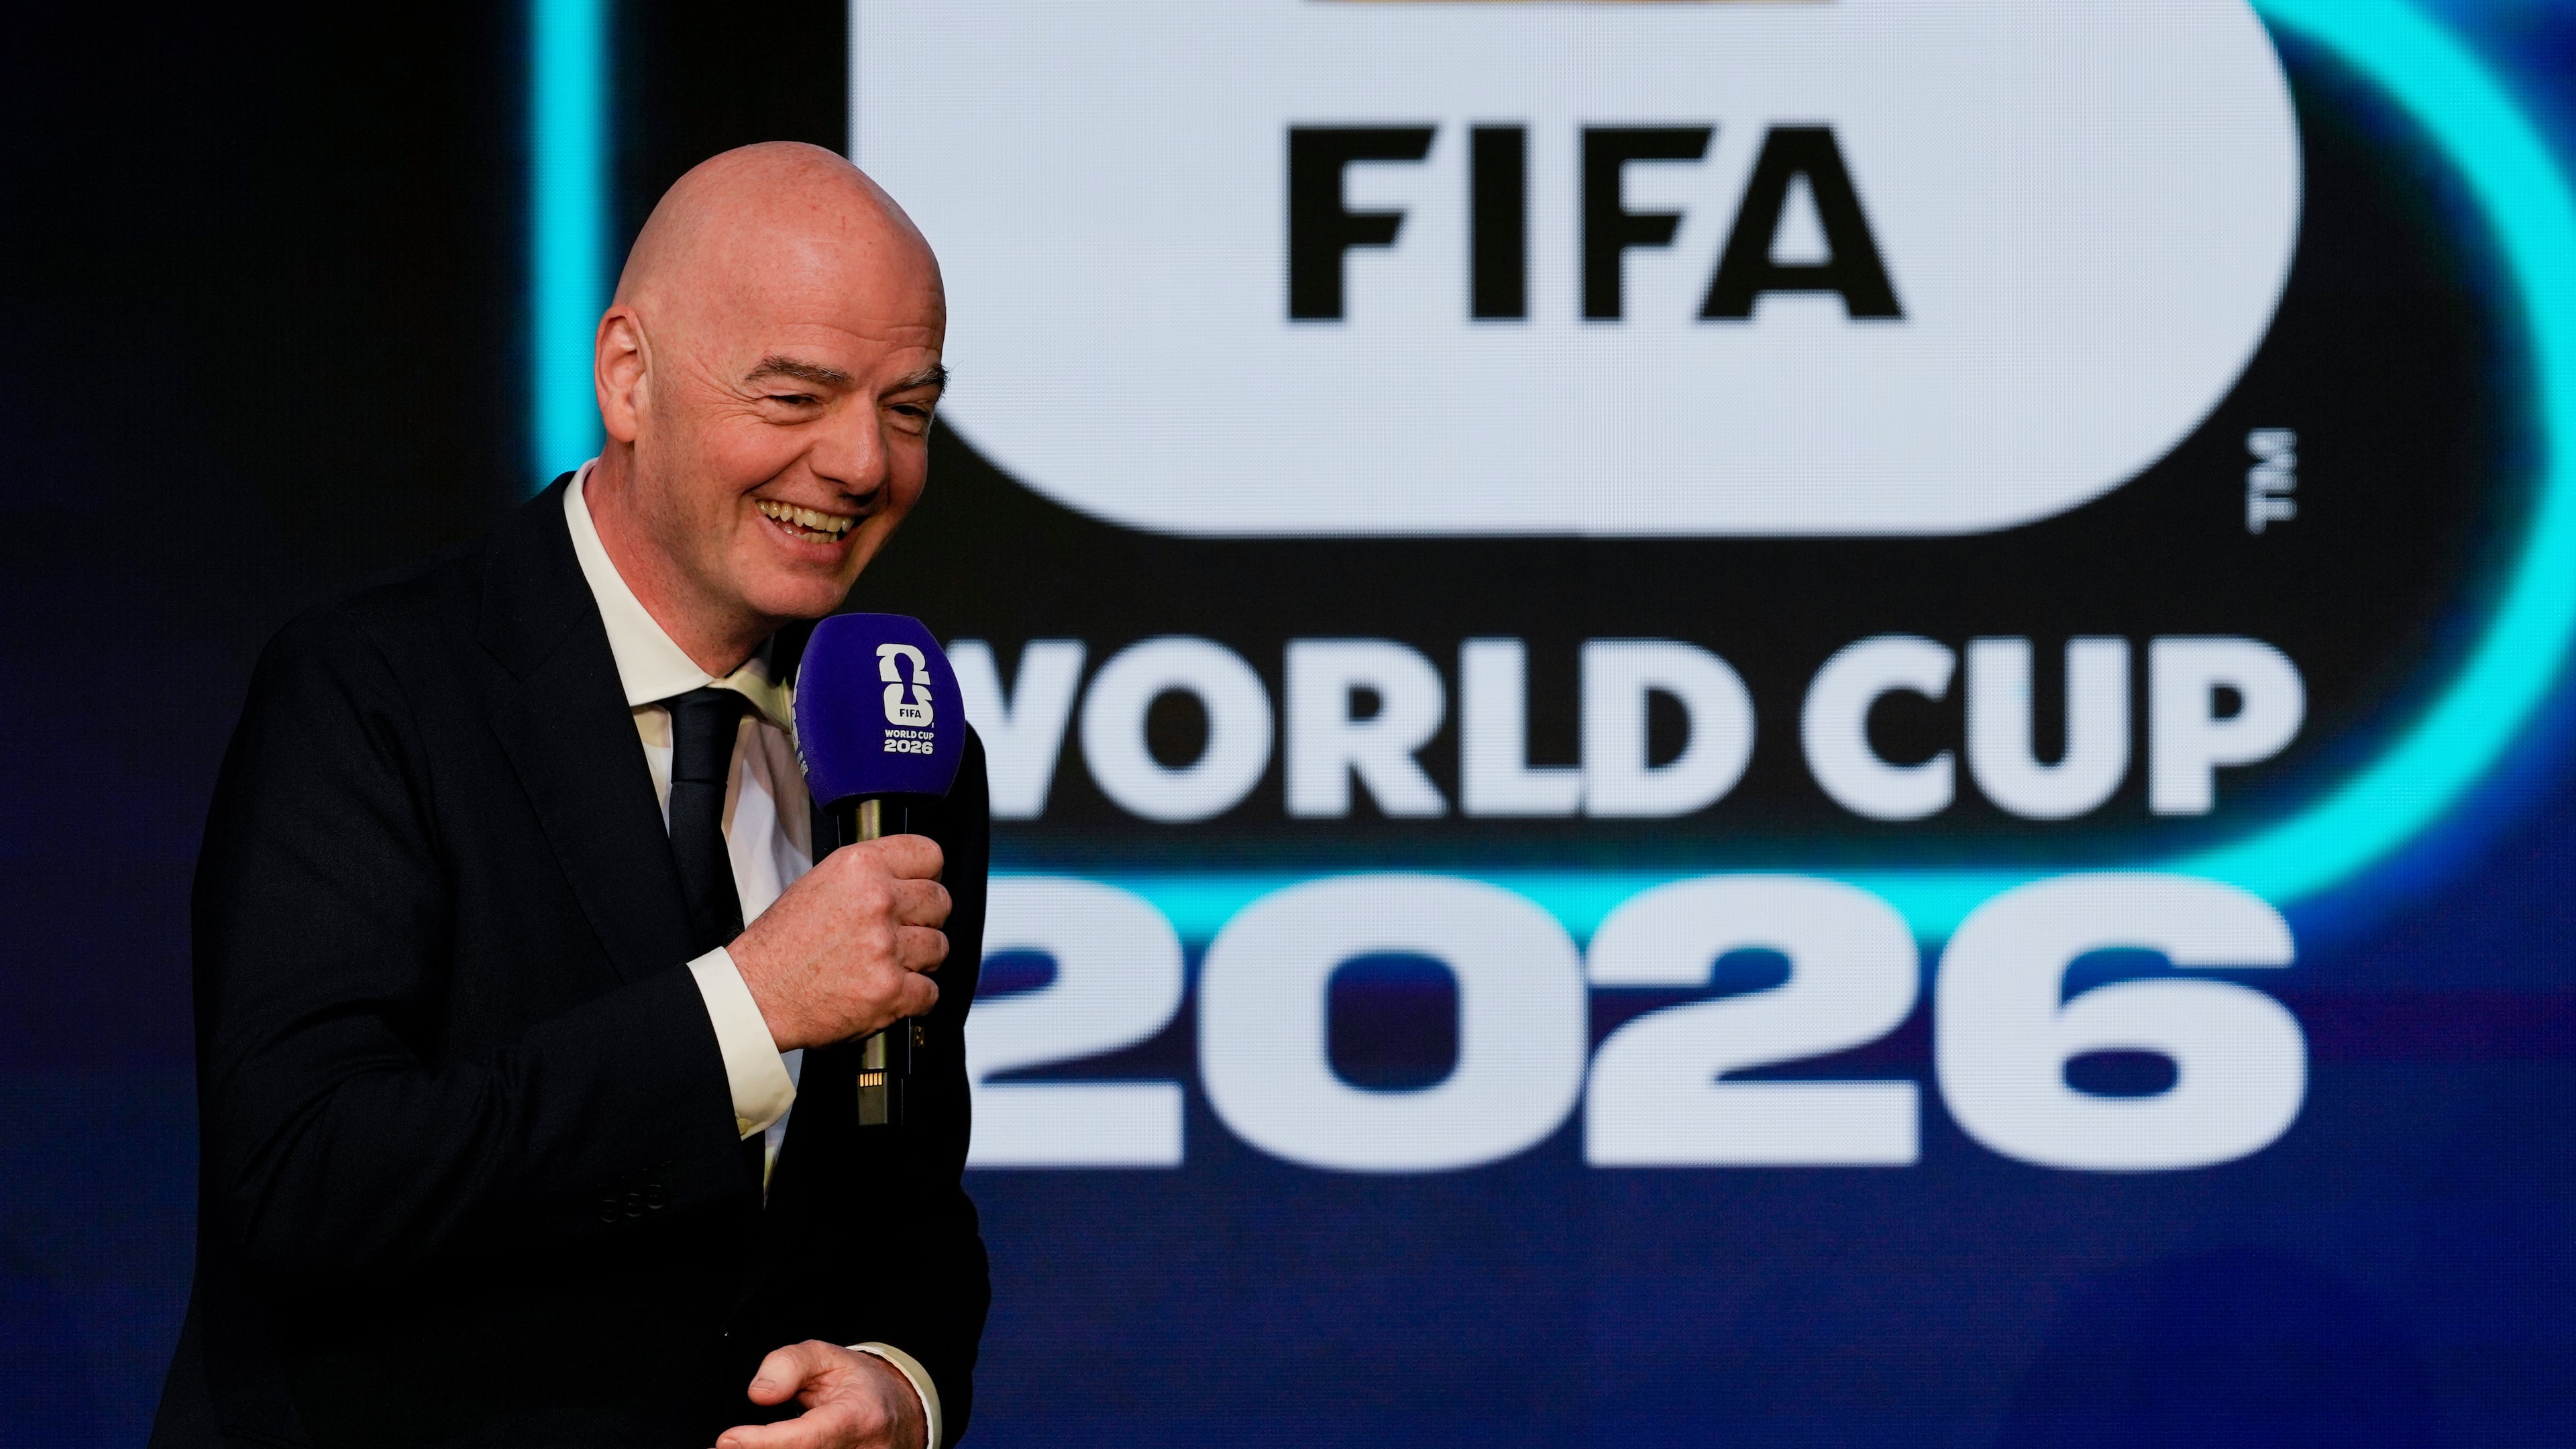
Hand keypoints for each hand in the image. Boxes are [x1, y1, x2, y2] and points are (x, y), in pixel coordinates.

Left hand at [715, 1341, 926, 1448]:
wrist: (900, 1414)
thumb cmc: (862, 1386)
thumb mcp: (826, 1357)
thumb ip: (789, 1364)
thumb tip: (759, 1393)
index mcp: (858, 1417)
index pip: (806, 1439)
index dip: (762, 1443)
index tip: (728, 1440)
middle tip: (723, 1448)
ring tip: (742, 1446)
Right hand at [728, 834, 948, 1050]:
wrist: (756, 994)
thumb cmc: (780, 945)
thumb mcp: (817, 884)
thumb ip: (866, 877)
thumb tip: (904, 879)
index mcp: (859, 867)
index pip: (929, 855)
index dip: (927, 875)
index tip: (921, 887)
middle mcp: (877, 901)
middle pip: (940, 901)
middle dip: (927, 918)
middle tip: (904, 932)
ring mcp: (886, 947)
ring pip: (939, 947)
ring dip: (920, 959)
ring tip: (889, 964)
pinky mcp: (891, 991)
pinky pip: (930, 992)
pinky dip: (914, 997)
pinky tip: (889, 992)